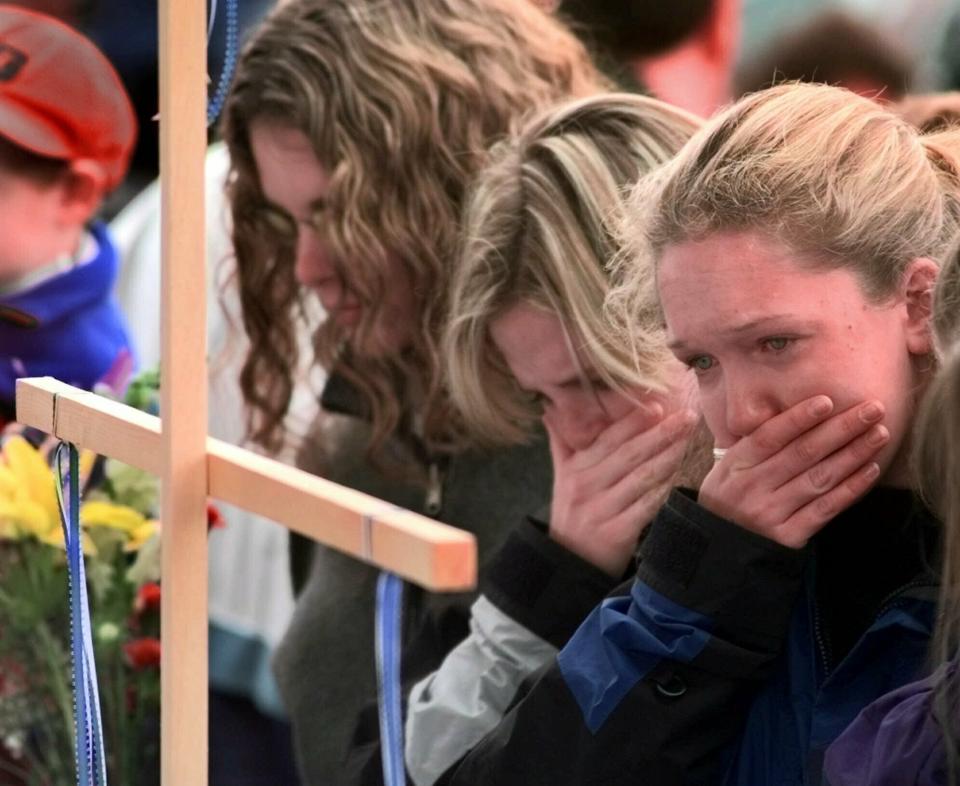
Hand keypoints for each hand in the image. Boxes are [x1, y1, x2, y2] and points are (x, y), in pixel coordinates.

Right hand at [547, 405, 698, 576]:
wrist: (568, 561)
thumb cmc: (571, 513)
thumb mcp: (561, 476)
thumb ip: (562, 443)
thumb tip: (552, 409)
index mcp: (576, 469)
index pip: (608, 438)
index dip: (633, 421)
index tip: (658, 405)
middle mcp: (587, 486)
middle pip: (629, 454)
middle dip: (660, 433)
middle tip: (687, 417)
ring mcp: (601, 510)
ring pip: (641, 477)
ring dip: (668, 457)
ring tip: (689, 441)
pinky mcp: (616, 532)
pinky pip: (646, 507)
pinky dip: (664, 491)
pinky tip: (681, 477)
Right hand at [698, 396, 888, 548]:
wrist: (720, 550)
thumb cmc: (727, 499)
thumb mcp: (725, 469)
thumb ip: (752, 445)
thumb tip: (794, 413)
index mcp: (735, 466)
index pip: (769, 437)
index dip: (798, 419)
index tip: (828, 400)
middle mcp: (753, 488)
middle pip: (802, 453)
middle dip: (841, 428)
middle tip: (872, 409)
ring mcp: (771, 513)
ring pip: (820, 478)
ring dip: (854, 454)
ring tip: (879, 434)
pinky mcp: (789, 536)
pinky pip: (826, 509)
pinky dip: (850, 489)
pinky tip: (870, 469)